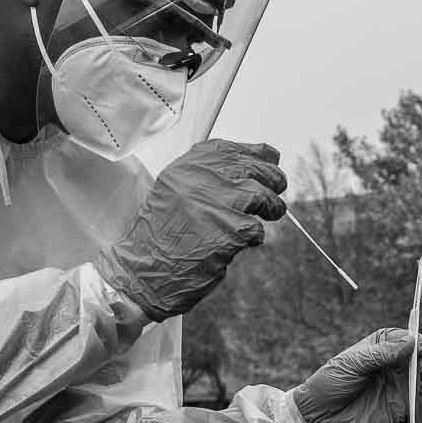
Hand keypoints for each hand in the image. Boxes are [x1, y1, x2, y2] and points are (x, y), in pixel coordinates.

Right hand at [93, 139, 287, 320]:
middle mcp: (199, 180)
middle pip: (252, 167)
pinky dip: (257, 236)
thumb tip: (253, 163)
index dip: (256, 153)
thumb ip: (207, 178)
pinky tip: (246, 242)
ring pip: (261, 194)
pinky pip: (256, 228)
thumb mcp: (176, 193)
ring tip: (272, 214)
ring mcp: (215, 204)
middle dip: (272, 177)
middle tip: (278, 189)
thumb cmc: (162, 237)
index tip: (271, 158)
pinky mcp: (228, 231)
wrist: (144, 273)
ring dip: (272, 206)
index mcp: (185, 167)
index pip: (229, 149)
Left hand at [291, 328, 419, 422]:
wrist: (318, 418)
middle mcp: (392, 365)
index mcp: (379, 348)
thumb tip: (410, 342)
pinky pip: (419, 400)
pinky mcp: (400, 407)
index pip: (404, 338)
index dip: (415, 340)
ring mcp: (397, 386)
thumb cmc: (329, 384)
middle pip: (418, 357)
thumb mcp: (353, 363)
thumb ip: (382, 354)